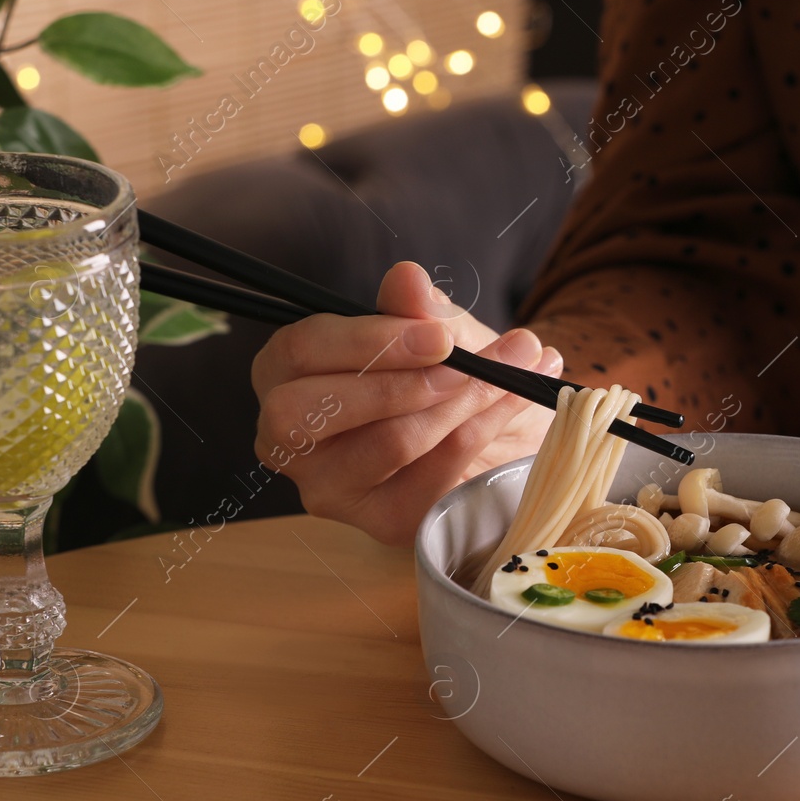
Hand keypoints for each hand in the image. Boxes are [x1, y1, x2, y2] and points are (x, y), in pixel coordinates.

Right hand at [251, 261, 561, 546]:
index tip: (440, 334)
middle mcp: (290, 439)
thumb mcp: (437, 330)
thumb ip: (416, 307)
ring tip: (512, 371)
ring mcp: (331, 488)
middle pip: (317, 410)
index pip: (300, 352)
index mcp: (287, 374)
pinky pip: (431, 477)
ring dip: (460, 402)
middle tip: (467, 363)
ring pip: (388, 442)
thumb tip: (406, 278)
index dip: (369, 340)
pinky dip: (480, 433)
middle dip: (402, 382)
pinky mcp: (380, 521)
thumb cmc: (448, 371)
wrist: (500, 428)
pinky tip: (510, 403)